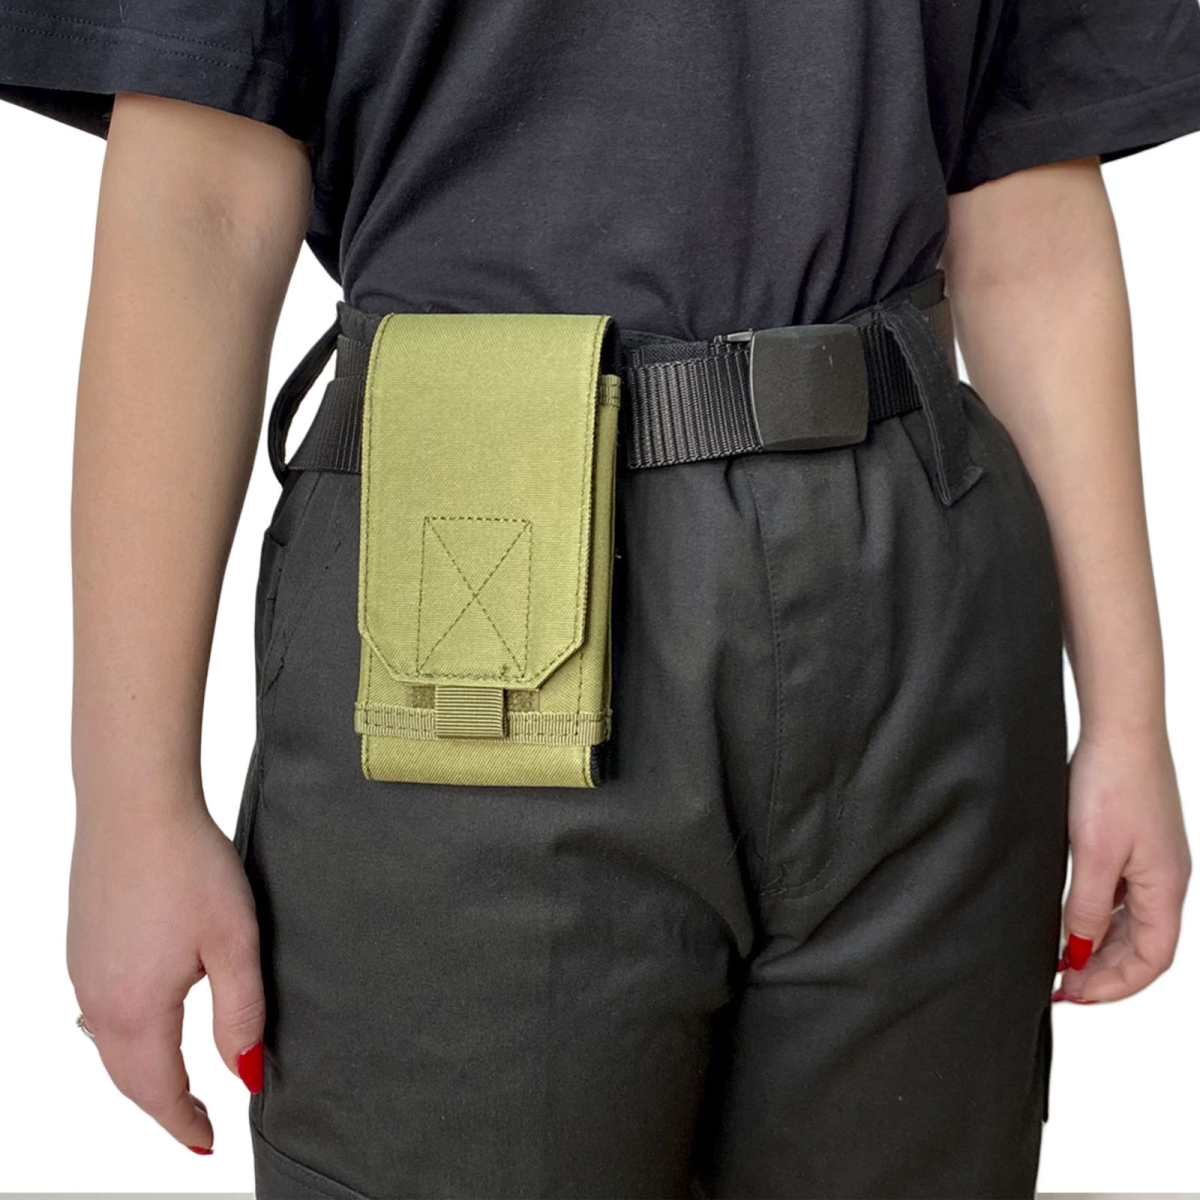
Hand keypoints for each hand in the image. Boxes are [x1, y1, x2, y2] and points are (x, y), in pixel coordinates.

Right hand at [67, 795, 264, 1151]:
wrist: (133, 805)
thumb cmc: (188, 865)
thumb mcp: (234, 942)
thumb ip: (241, 1012)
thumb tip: (245, 1072)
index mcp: (136, 1009)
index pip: (159, 1091)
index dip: (184, 1122)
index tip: (209, 1142)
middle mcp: (97, 998)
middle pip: (127, 1077)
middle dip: (162, 1106)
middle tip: (195, 1123)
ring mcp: (82, 970)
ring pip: (108, 1046)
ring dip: (141, 1073)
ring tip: (176, 1084)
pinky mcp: (82, 944)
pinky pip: (99, 1010)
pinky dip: (124, 1037)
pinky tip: (146, 1025)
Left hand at [1058, 725, 1190, 1002]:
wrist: (1120, 728)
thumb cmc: (1112, 783)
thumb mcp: (1093, 855)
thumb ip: (1088, 907)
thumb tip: (1079, 952)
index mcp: (1166, 888)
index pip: (1152, 960)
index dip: (1115, 985)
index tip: (1074, 994)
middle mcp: (1166, 879)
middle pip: (1143, 946)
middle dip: (1104, 972)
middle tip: (1061, 985)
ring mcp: (1152, 860)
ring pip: (1131, 922)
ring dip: (1100, 945)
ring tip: (1061, 959)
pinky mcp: (1134, 842)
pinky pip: (1122, 895)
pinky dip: (1099, 915)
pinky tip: (1070, 916)